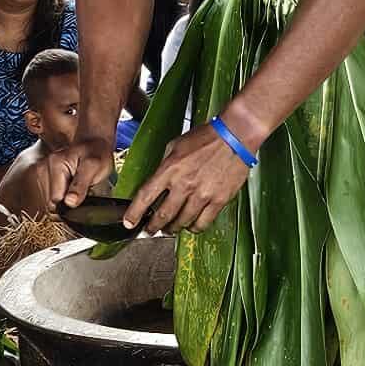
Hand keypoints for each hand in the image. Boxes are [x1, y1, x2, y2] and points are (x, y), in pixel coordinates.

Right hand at [47, 136, 116, 210]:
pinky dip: (61, 197)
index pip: (56, 200)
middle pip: (51, 202)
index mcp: (55, 164)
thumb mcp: (94, 167)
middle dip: (67, 202)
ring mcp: (41, 172)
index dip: (71, 204)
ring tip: (76, 188)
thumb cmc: (96, 154)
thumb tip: (69, 202)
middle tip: (82, 191)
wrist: (93, 144)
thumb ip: (81, 185)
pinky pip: (50, 197)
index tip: (83, 198)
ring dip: (64, 200)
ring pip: (49, 201)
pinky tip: (70, 188)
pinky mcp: (42, 177)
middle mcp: (43, 167)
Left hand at [130, 122, 253, 234]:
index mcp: (170, 169)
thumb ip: (165, 165)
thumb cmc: (207, 137)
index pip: (146, 196)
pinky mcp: (218, 200)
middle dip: (153, 226)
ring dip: (173, 228)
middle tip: (150, 230)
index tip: (129, 222)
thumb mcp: (176, 145)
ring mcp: (202, 194)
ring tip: (170, 229)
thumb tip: (157, 181)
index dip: (135, 213)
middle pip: (163, 215)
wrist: (235, 136)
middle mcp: (184, 184)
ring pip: (182, 222)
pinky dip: (194, 228)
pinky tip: (191, 226)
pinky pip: (203, 223)